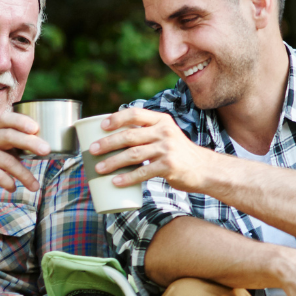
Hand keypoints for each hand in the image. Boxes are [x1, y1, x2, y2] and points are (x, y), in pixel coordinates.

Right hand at [0, 111, 48, 194]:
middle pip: (9, 136)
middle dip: (30, 142)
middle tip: (46, 150)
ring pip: (7, 162)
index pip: (7, 119)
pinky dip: (9, 184)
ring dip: (25, 175)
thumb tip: (45, 148)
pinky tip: (13, 188)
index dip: (21, 121)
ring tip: (35, 186)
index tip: (36, 128)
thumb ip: (15, 144)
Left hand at [85, 108, 220, 191]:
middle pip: (129, 135)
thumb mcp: (166, 135)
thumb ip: (147, 132)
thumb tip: (115, 135)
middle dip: (107, 143)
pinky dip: (127, 178)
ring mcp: (167, 149)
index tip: (101, 126)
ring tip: (98, 168)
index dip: (116, 119)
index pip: (135, 114)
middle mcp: (164, 132)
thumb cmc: (178, 153)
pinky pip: (143, 172)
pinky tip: (116, 182)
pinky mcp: (168, 166)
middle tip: (92, 150)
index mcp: (161, 120)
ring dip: (113, 162)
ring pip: (133, 154)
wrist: (203, 169)